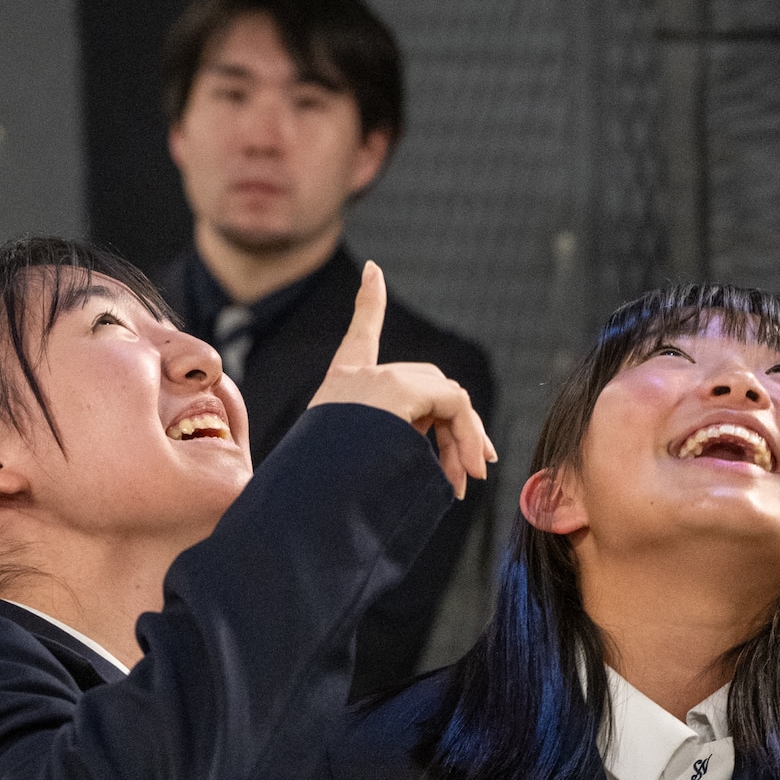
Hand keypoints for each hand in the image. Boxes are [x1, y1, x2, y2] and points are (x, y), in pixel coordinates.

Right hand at [307, 262, 496, 498]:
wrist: (308, 508)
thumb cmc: (327, 503)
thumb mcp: (358, 465)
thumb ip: (393, 448)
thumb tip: (451, 467)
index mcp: (340, 390)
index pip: (359, 336)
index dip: (368, 303)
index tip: (373, 271)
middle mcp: (357, 377)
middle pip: (428, 382)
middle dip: (456, 427)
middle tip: (471, 474)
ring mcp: (376, 380)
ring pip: (445, 397)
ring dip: (464, 439)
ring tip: (465, 483)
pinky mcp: (395, 390)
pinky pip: (453, 404)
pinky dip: (469, 434)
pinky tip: (471, 466)